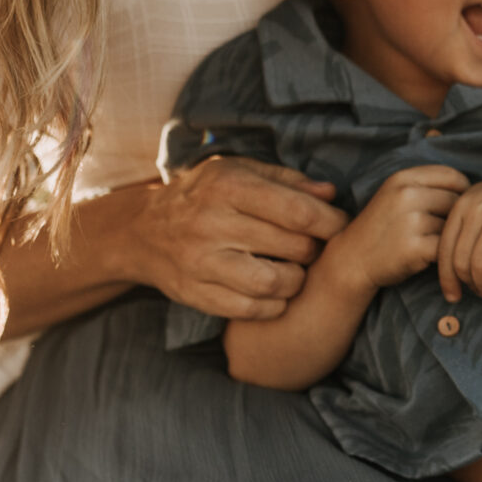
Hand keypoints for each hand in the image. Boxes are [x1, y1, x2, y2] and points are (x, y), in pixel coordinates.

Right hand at [129, 157, 349, 319]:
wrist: (142, 231)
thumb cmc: (203, 195)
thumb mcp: (237, 171)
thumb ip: (285, 181)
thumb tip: (331, 194)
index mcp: (228, 186)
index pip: (298, 211)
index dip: (331, 223)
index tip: (340, 227)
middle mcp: (212, 223)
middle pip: (292, 247)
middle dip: (314, 249)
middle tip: (314, 248)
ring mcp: (201, 261)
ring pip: (274, 283)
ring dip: (296, 281)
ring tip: (294, 270)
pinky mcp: (195, 292)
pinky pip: (250, 309)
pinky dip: (273, 305)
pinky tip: (274, 293)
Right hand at [328, 165, 468, 291]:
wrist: (352, 259)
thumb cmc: (381, 226)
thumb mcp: (394, 191)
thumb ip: (423, 177)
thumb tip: (445, 146)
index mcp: (403, 178)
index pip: (452, 176)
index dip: (462, 191)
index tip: (459, 205)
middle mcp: (406, 195)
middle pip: (456, 202)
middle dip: (456, 217)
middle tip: (447, 230)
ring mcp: (410, 221)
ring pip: (452, 226)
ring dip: (449, 238)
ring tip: (434, 244)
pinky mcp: (414, 247)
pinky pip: (446, 248)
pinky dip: (445, 255)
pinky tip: (433, 258)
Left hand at [440, 169, 481, 302]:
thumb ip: (464, 230)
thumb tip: (449, 273)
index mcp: (462, 203)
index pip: (444, 248)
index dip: (446, 278)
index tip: (453, 296)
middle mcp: (477, 207)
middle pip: (461, 259)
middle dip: (468, 284)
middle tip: (477, 293)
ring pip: (480, 264)